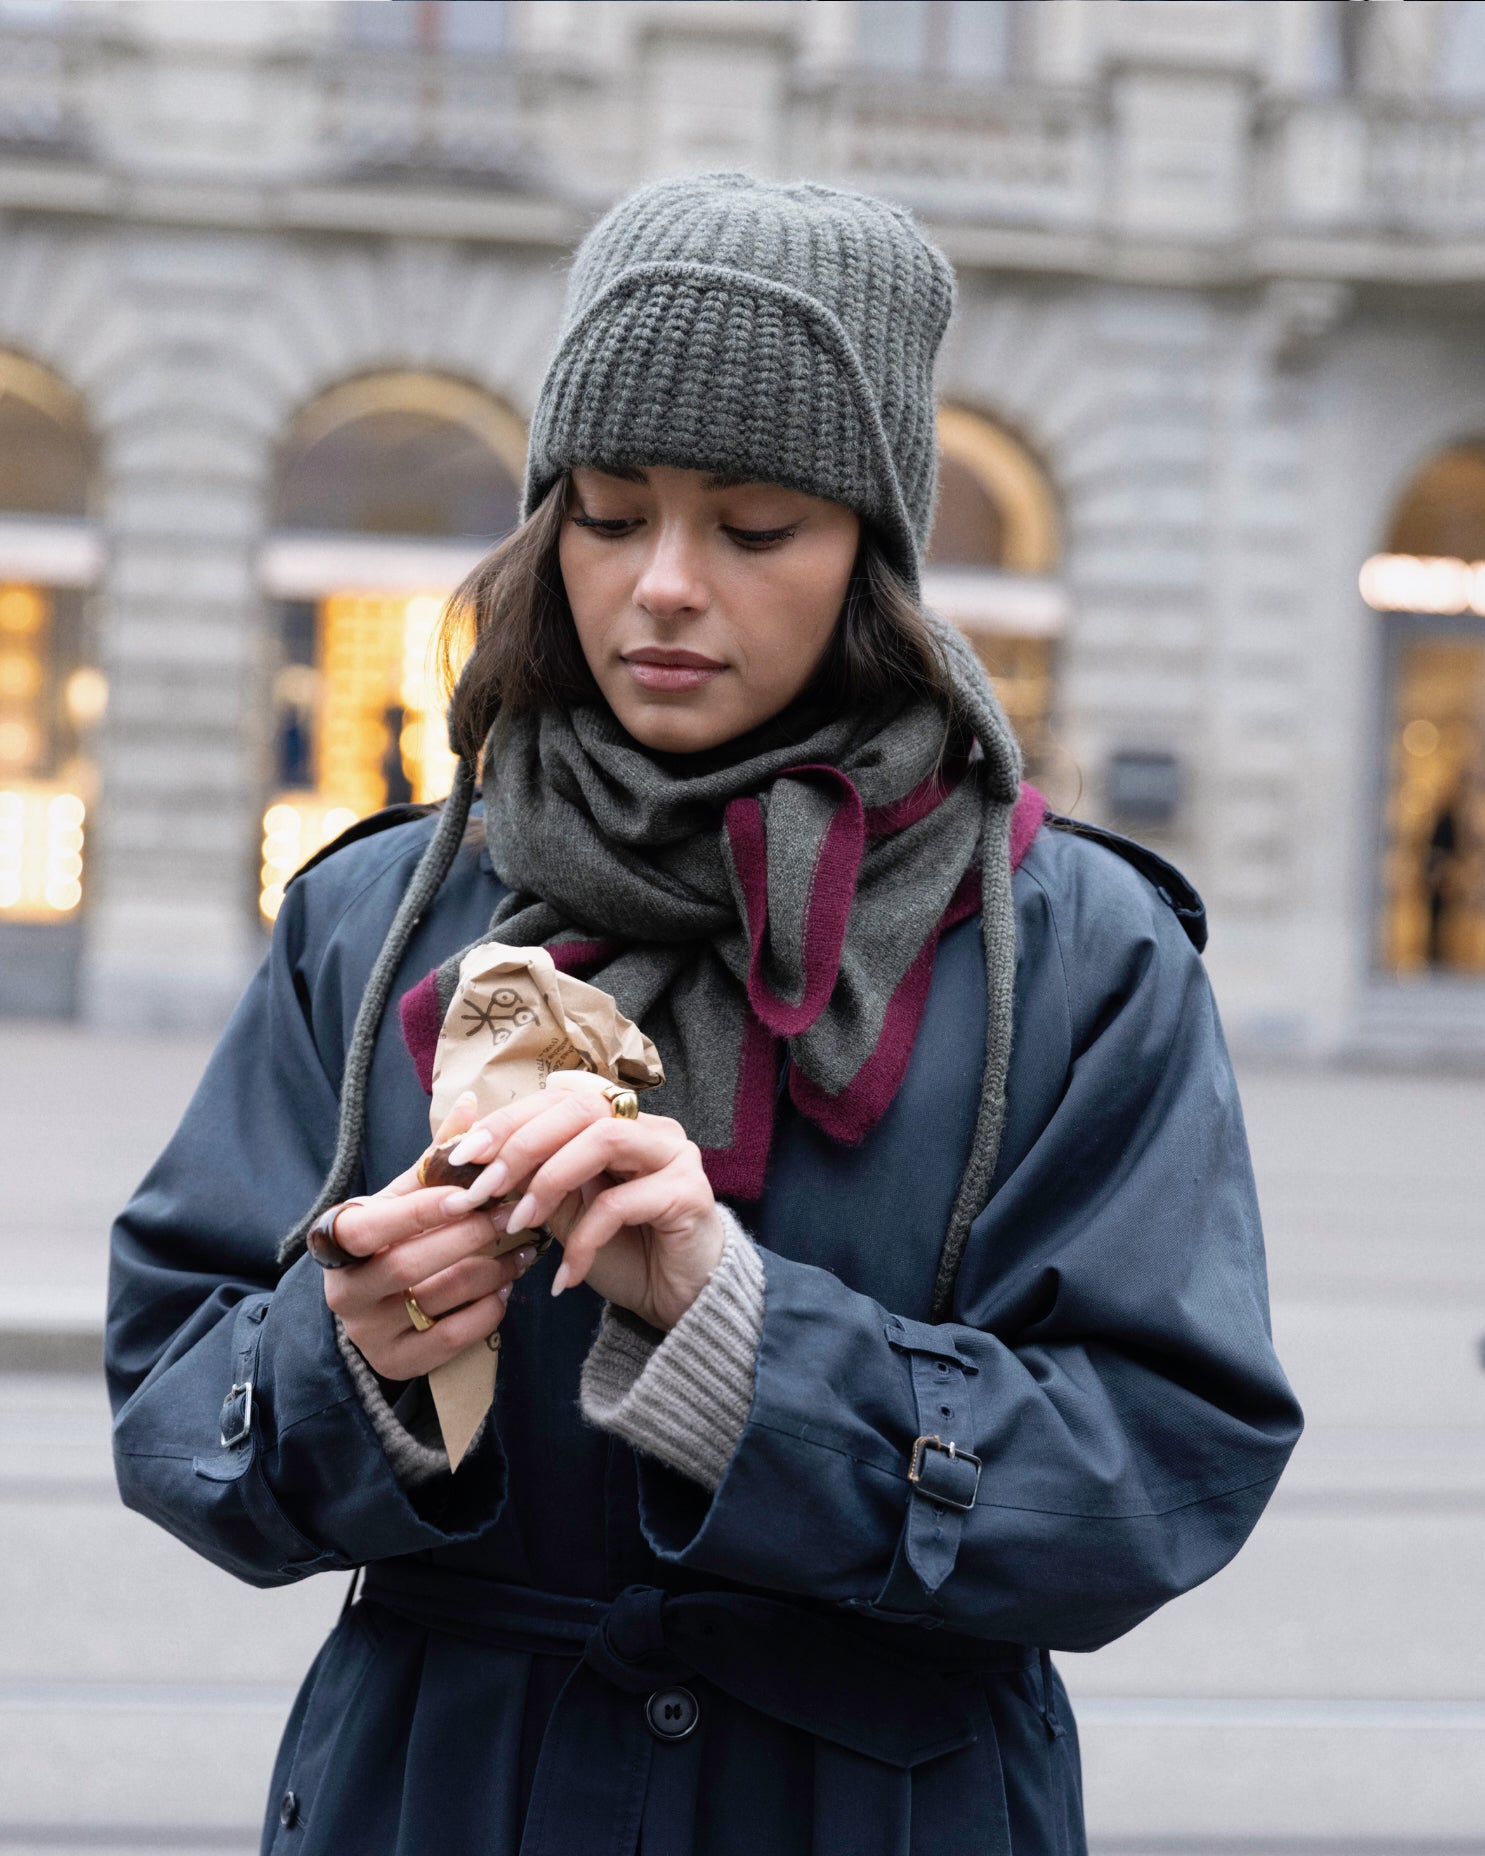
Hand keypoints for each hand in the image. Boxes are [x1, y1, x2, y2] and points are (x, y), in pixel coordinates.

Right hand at [320, 1093, 543, 1381]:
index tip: (467, 1194)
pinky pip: (451, 1338)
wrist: (374, 1312)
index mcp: (339, 1240)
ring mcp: (367, 1332)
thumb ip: (436, 1158)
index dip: (419, 1211)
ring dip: (490, 1271)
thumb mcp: (404, 1199)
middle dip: (466, 1238)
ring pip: (436, 1299)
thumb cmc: (395, 1239)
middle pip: (406, 1265)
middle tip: (511, 1214)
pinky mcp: (395, 1363)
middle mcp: (344, 1289)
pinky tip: (507, 1288)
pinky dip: (487, 1310)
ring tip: (526, 1248)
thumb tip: (471, 1103)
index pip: (372, 1226)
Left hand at [439, 1078, 725, 1330]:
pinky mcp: (689, 1193)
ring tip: (520, 1222)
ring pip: (604, 1140)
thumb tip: (472, 1162)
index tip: (460, 1158)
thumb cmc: (622, 1252)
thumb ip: (533, 1180)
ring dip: (550, 1180)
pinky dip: (584, 1239)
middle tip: (483, 1190)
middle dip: (522, 1145)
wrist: (679, 1302)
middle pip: (580, 1108)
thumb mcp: (564, 1212)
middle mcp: (650, 1127)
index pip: (558, 1100)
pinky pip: (622, 1203)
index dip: (506, 1122)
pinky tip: (566, 1274)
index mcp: (618, 1121)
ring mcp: (675, 1155)